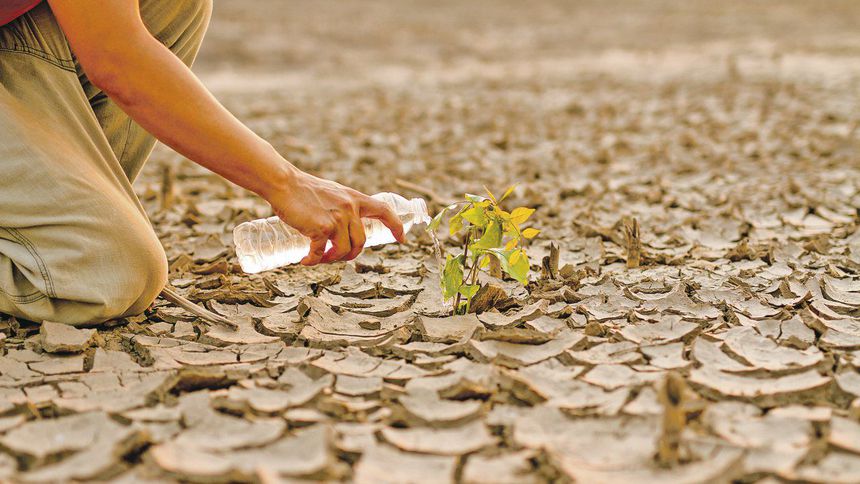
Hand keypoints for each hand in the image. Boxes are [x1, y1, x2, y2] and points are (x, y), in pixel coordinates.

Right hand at [265, 168, 404, 265]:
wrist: (284, 183)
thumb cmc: (304, 190)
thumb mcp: (333, 193)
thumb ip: (343, 206)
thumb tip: (345, 227)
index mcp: (355, 199)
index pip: (384, 211)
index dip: (395, 226)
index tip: (402, 239)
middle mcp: (349, 208)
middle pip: (361, 242)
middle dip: (350, 255)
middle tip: (334, 256)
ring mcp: (336, 219)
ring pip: (343, 250)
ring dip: (331, 259)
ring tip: (320, 259)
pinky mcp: (320, 228)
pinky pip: (320, 252)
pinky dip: (312, 260)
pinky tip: (306, 261)